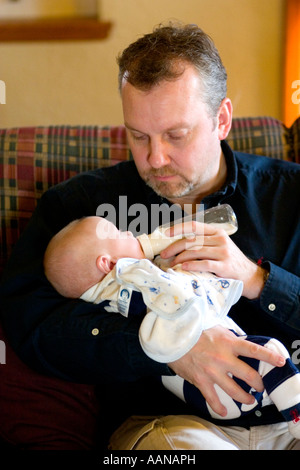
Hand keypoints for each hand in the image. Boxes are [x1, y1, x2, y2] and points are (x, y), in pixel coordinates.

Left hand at [161, 222, 265, 298]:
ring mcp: (223, 252)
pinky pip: (205, 264)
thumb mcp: (220, 246)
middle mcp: (220, 239)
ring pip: (196, 251)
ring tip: (172, 264)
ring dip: (180, 258)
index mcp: (217, 232)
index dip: (179, 228)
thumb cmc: (230, 261)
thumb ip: (204, 242)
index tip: (166, 233)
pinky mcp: (224, 266)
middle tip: (164, 255)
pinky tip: (183, 267)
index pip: (195, 225)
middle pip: (192, 240)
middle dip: (175, 247)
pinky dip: (192, 265)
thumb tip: (179, 244)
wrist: (249, 275)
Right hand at [168, 325, 285, 416]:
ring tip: (249, 400)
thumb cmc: (195, 330)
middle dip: (258, 384)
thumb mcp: (216, 328)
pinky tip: (223, 410)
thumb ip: (230, 337)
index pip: (254, 350)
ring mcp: (212, 371)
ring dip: (245, 397)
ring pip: (234, 391)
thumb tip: (240, 343)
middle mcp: (223, 358)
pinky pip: (212, 398)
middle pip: (249, 375)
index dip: (269, 357)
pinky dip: (218, 407)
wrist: (173, 336)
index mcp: (229, 343)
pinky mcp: (201, 380)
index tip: (280, 362)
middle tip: (260, 386)